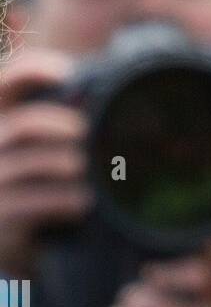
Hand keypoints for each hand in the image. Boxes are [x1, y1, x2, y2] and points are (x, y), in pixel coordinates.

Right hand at [0, 49, 92, 274]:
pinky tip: (83, 202)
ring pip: (28, 164)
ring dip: (62, 164)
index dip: (35, 70)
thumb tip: (104, 98)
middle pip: (22, 126)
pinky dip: (62, 200)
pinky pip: (33, 203)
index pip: (8, 81)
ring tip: (85, 169)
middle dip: (56, 125)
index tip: (69, 73)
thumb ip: (60, 126)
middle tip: (85, 130)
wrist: (10, 236)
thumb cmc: (32, 185)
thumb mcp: (36, 150)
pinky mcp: (3, 215)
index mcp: (1, 120)